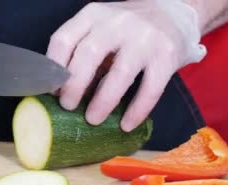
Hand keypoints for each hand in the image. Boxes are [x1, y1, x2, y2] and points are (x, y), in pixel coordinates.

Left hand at [46, 0, 206, 131]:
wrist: (176, 17)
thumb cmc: (128, 31)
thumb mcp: (101, 30)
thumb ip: (82, 54)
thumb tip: (60, 92)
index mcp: (94, 15)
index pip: (64, 39)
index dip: (54, 69)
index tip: (52, 91)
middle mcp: (117, 22)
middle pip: (88, 55)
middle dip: (74, 86)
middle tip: (68, 107)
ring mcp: (144, 38)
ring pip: (119, 73)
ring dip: (102, 101)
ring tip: (93, 119)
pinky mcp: (166, 56)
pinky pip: (150, 89)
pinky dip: (136, 110)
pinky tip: (126, 125)